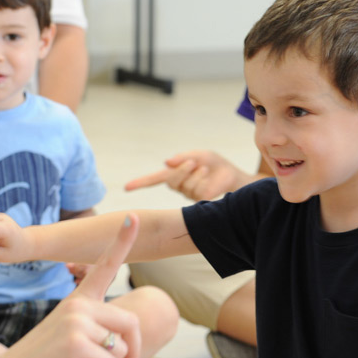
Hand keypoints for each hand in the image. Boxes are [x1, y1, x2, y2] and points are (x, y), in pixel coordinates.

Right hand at [0, 215, 142, 357]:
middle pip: (131, 324)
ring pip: (122, 349)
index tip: (133, 216)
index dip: (122, 241)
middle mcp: (79, 304)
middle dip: (132, 353)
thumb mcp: (76, 344)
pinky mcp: (77, 342)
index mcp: (79, 299)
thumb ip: (104, 347)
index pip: (105, 265)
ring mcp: (77, 320)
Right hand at [124, 149, 247, 201]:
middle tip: (194, 162)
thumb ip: (182, 157)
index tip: (126, 187)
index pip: (153, 180)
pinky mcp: (200, 202)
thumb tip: (166, 162)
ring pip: (186, 185)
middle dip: (183, 169)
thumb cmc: (213, 164)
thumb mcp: (199, 154)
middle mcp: (178, 186)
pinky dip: (204, 181)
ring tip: (205, 169)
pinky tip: (209, 178)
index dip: (139, 183)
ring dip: (197, 173)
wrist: (231, 175)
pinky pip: (197, 191)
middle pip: (171, 180)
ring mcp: (188, 195)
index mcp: (173, 174)